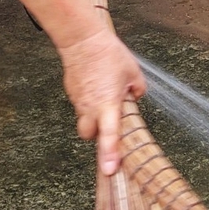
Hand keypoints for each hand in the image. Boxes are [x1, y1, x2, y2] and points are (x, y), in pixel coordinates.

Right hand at [57, 29, 146, 174]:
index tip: (110, 169)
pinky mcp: (71, 92)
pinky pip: (80, 104)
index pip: (109, 135)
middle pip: (89, 135)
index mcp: (108, 104)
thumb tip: (135, 96)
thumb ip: (137, 89)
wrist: (82, 39)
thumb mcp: (133, 71)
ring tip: (104, 99)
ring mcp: (78, 100)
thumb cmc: (107, 53)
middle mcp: (90, 106)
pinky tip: (96, 87)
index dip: (110, 154)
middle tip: (109, 124)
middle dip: (98, 135)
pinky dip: (87, 102)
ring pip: (83, 119)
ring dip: (93, 117)